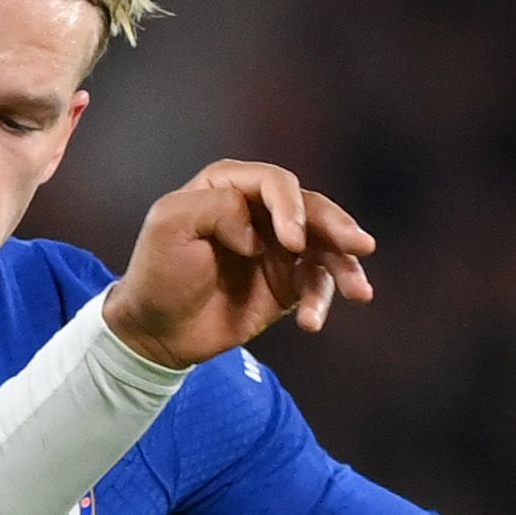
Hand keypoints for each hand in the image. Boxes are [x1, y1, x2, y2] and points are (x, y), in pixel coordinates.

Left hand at [106, 161, 376, 369]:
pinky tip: (311, 322)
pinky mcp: (286, 284)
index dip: (291, 207)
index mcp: (230, 186)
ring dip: (344, 267)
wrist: (156, 331)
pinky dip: (320, 302)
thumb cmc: (157, 273)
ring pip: (324, 248)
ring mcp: (278, 248)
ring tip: (360, 292)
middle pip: (311, 209)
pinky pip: (315, 286)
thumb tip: (257, 232)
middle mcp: (260, 211)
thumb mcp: (170, 227)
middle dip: (338, 227)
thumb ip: (215, 209)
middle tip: (360, 246)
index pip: (275, 183)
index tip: (292, 242)